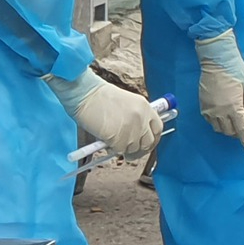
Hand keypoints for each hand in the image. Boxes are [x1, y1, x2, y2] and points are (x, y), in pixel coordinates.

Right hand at [50, 69, 165, 159]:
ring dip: (124, 149)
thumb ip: (136, 117)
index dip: (152, 138)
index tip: (145, 143)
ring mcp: (132, 129)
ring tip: (113, 142)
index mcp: (145, 107)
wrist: (85, 93)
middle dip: (140, 149)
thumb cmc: (100, 97)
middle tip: (130, 151)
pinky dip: (113, 149)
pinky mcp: (119, 138)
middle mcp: (142, 118)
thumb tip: (138, 135)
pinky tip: (106, 142)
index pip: (158, 128)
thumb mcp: (127, 103)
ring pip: (134, 149)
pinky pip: (120, 150)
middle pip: (149, 142)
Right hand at [195, 30, 243, 153]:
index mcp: (234, 107)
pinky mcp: (202, 106)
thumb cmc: (237, 71)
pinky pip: (210, 122)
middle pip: (230, 132)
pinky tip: (223, 116)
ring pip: (219, 129)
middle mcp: (220, 112)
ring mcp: (209, 109)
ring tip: (235, 121)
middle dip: (238, 133)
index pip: (242, 130)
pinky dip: (218, 123)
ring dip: (228, 129)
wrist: (216, 60)